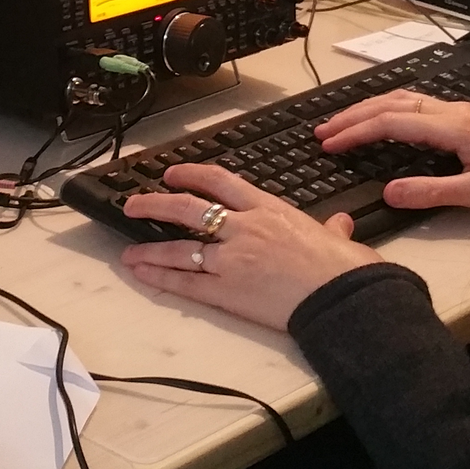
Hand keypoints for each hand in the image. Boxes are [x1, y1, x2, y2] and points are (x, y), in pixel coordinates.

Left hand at [119, 164, 381, 330]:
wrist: (339, 295)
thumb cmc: (341, 266)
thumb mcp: (335, 238)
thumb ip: (331, 229)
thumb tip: (340, 226)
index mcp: (268, 209)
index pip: (221, 181)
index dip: (193, 174)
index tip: (174, 173)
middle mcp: (244, 228)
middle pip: (189, 208)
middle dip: (157, 203)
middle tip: (134, 203)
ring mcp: (231, 260)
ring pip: (180, 247)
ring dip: (151, 246)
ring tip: (128, 249)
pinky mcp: (227, 292)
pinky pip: (186, 283)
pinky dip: (161, 277)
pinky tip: (143, 273)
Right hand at [315, 90, 469, 217]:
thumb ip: (431, 192)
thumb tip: (388, 192)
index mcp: (454, 126)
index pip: (394, 121)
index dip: (358, 131)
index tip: (330, 143)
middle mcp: (453, 111)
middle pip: (393, 102)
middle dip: (355, 114)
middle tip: (323, 131)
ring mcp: (458, 111)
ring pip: (404, 98)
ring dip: (370, 108)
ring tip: (342, 123)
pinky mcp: (463, 118)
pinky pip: (416, 104)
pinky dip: (388, 109)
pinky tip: (381, 118)